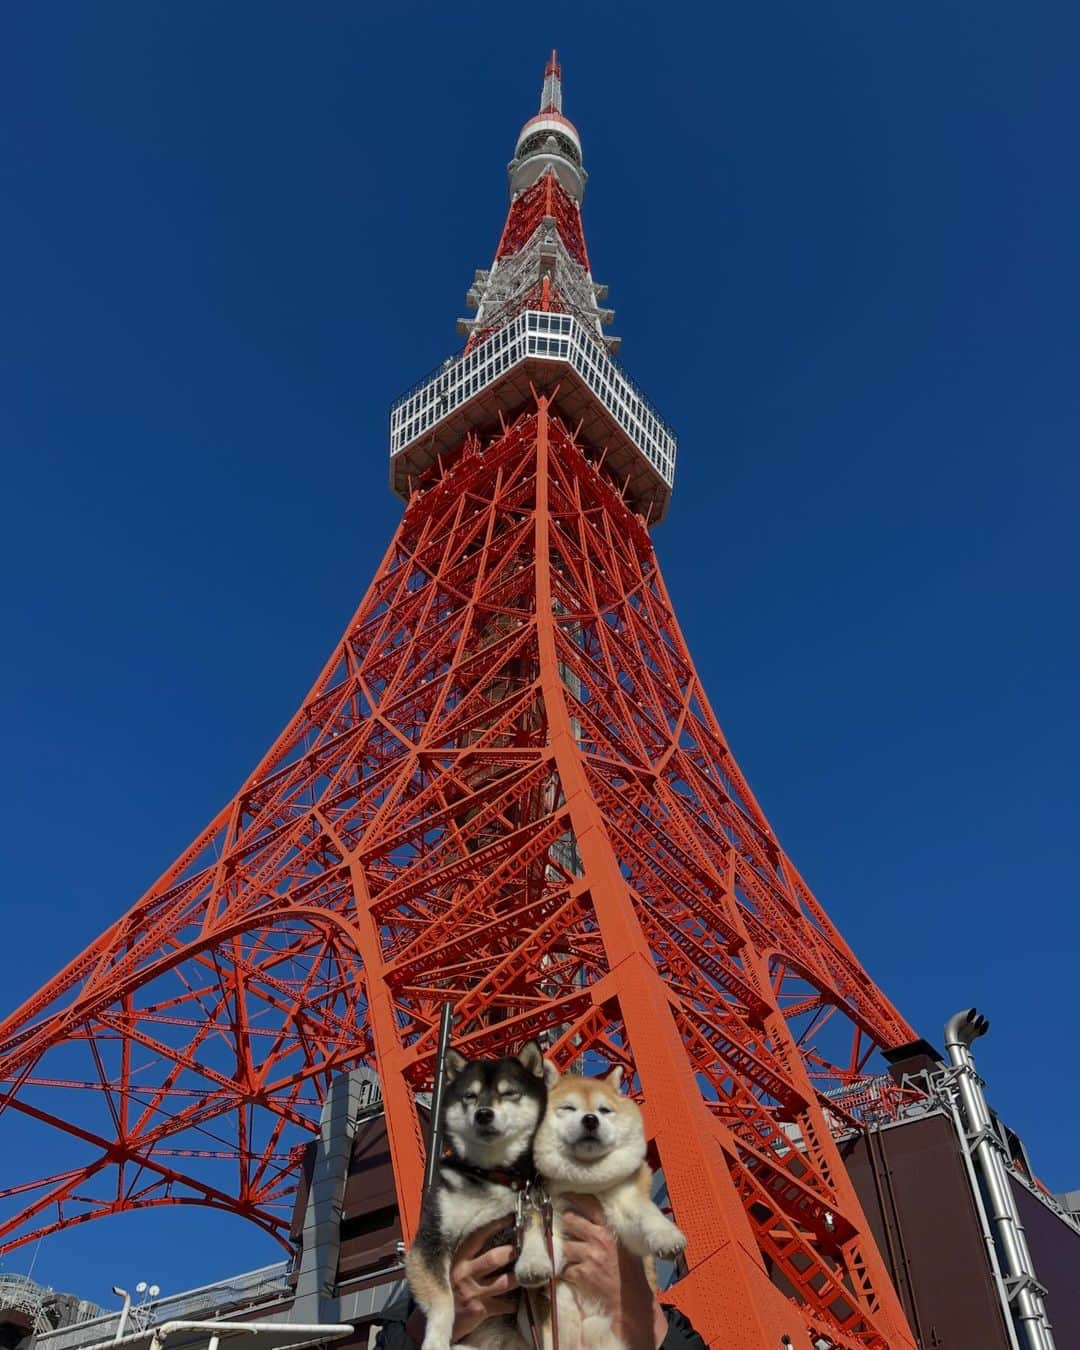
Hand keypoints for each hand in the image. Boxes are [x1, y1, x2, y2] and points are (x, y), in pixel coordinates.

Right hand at [450, 1217, 518, 1339]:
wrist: (433, 1319)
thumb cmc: (446, 1287)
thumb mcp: (450, 1266)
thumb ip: (467, 1253)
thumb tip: (489, 1232)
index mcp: (457, 1258)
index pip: (478, 1236)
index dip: (497, 1225)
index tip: (512, 1217)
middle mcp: (464, 1273)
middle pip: (494, 1258)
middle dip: (512, 1252)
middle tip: (525, 1247)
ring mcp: (472, 1293)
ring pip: (504, 1282)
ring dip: (518, 1277)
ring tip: (526, 1272)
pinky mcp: (479, 1310)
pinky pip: (503, 1305)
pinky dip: (514, 1303)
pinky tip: (518, 1300)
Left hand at [561, 1195, 668, 1349]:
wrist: (630, 1299)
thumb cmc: (630, 1271)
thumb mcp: (625, 1244)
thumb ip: (610, 1230)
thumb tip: (593, 1217)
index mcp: (610, 1229)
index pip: (590, 1205)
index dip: (575, 1197)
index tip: (564, 1194)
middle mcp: (599, 1239)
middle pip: (571, 1221)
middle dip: (567, 1225)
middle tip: (567, 1228)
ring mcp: (589, 1256)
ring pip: (566, 1246)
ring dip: (568, 1252)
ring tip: (575, 1257)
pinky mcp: (582, 1273)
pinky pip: (566, 1268)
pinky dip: (567, 1272)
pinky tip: (574, 1274)